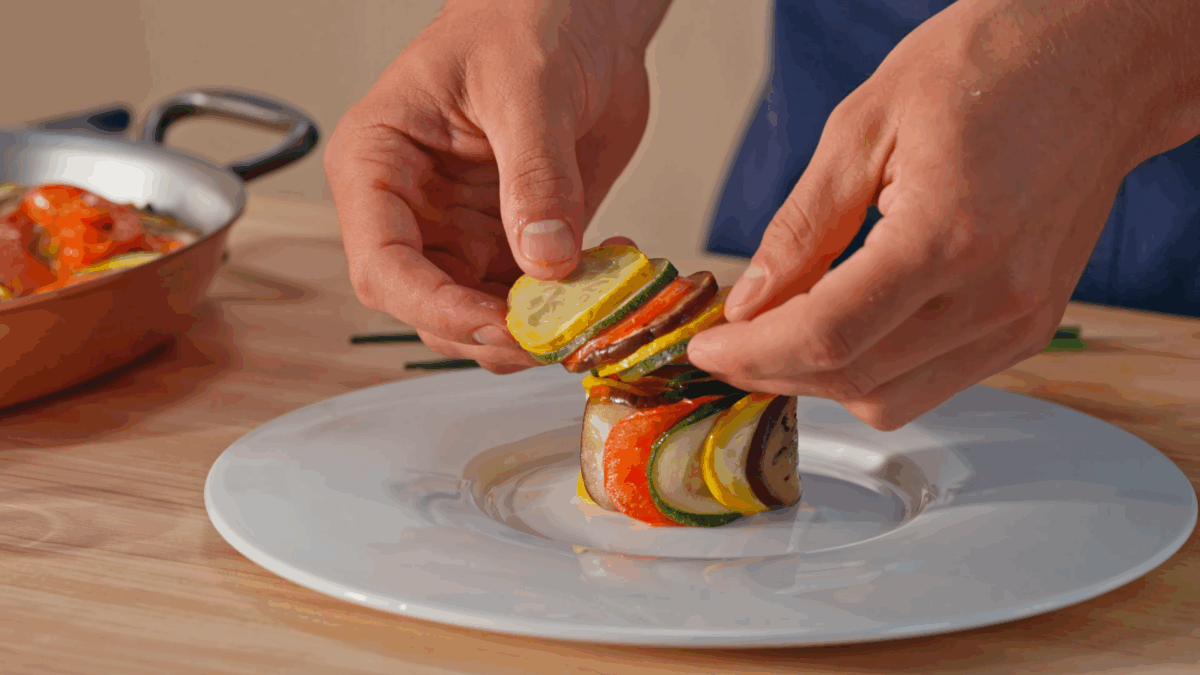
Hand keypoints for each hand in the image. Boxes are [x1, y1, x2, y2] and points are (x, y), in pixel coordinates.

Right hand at [324, 0, 670, 371]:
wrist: (580, 14)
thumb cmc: (522, 19)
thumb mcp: (526, 87)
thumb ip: (535, 175)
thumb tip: (546, 261)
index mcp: (379, 166)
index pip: (382, 266)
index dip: (433, 309)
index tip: (496, 324)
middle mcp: (417, 211)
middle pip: (429, 310)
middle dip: (487, 335)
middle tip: (552, 335)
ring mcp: (468, 231)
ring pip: (482, 319)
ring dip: (534, 331)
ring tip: (589, 305)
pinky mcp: (520, 242)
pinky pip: (537, 300)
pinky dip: (571, 308)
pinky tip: (606, 279)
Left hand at [688, 0, 1198, 429]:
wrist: (1098, 64)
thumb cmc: (995, 66)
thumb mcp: (865, 124)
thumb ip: (802, 226)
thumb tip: (752, 302)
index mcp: (949, 234)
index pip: (827, 336)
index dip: (752, 355)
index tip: (707, 348)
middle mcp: (995, 294)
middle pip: (853, 378)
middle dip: (773, 369)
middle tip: (731, 338)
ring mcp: (1020, 320)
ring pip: (890, 398)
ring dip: (821, 378)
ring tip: (781, 332)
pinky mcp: (1029, 328)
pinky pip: (932, 383)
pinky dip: (873, 369)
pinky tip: (844, 326)